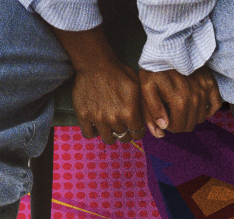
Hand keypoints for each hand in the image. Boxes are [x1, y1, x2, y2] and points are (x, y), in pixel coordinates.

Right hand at [51, 26, 145, 145]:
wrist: (96, 63)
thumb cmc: (120, 74)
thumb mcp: (139, 88)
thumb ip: (144, 108)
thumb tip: (150, 123)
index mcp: (129, 113)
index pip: (138, 134)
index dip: (138, 130)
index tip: (135, 126)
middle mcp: (113, 119)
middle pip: (124, 137)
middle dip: (126, 132)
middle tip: (123, 124)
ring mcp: (97, 118)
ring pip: (108, 139)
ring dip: (111, 134)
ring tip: (111, 125)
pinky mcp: (83, 114)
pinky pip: (88, 134)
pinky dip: (93, 131)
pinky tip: (97, 124)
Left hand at [140, 67, 223, 137]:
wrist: (168, 47)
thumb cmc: (155, 68)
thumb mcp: (147, 88)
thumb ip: (152, 111)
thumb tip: (163, 129)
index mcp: (179, 101)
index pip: (178, 127)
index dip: (169, 126)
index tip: (163, 117)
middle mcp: (195, 98)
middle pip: (190, 124)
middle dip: (180, 122)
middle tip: (171, 112)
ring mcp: (204, 91)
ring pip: (201, 117)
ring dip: (192, 116)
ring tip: (181, 105)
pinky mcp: (211, 84)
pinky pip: (216, 104)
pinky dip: (209, 108)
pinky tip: (200, 106)